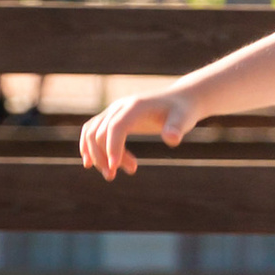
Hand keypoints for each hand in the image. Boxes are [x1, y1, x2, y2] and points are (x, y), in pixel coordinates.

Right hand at [81, 83, 197, 177]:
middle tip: (130, 172)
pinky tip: (94, 165)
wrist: (179, 100)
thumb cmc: (183, 111)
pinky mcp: (112, 118)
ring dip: (97, 156)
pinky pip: (91, 131)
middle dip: (106, 157)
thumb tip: (172, 139)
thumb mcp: (185, 119)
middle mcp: (119, 107)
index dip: (112, 147)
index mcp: (135, 106)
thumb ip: (177, 128)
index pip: (115, 126)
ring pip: (92, 134)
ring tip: (114, 174)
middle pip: (100, 133)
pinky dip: (89, 148)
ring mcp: (113, 112)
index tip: (114, 168)